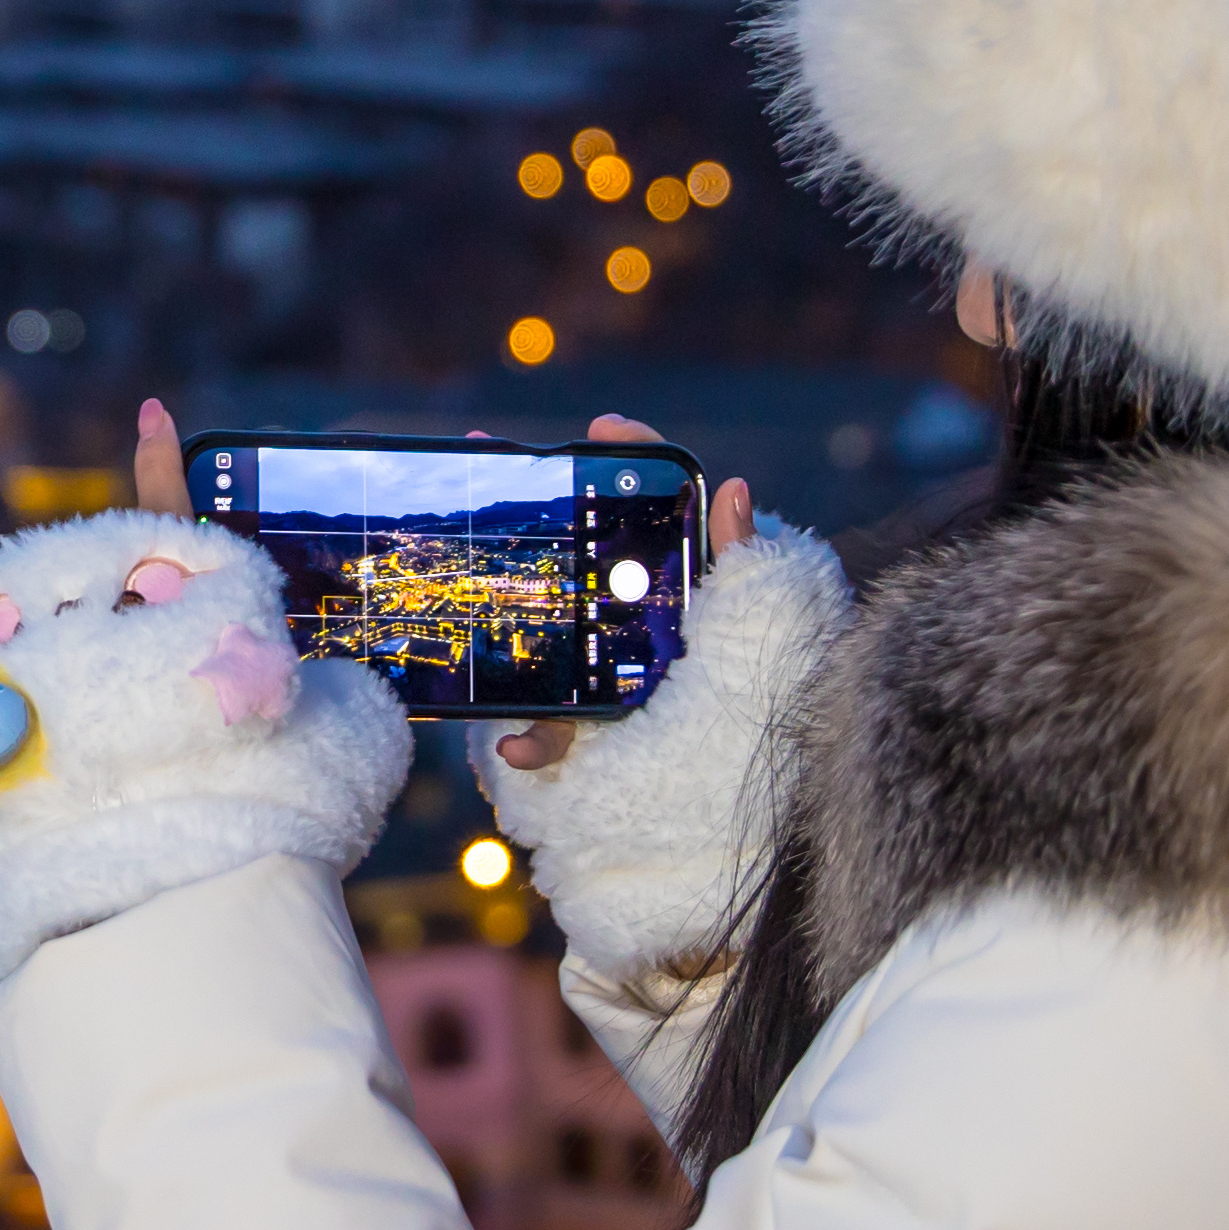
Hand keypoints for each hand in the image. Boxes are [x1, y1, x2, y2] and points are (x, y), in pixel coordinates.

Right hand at [492, 418, 758, 776]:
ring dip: (501, 604)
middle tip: (498, 457)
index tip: (604, 427)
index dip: (632, 456)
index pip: (661, 504)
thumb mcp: (758, 633)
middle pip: (583, 546)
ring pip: (545, 623)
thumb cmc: (761, 709)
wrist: (749, 802)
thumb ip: (745, 571)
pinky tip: (521, 749)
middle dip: (536, 504)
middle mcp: (637, 617)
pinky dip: (531, 739)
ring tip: (467, 563)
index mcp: (683, 586)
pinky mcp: (585, 726)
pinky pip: (547, 723)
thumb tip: (735, 488)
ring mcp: (602, 669)